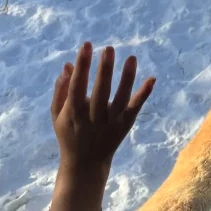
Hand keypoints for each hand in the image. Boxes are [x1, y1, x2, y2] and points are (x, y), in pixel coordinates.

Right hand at [50, 42, 154, 210]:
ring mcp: (110, 123)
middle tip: (109, 48)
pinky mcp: (124, 126)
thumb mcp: (57, 115)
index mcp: (74, 113)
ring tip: (132, 57)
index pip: (78, 85)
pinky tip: (152, 78)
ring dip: (127, 78)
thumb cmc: (69, 134)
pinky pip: (135, 108)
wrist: (84, 166)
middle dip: (104, 69)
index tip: (86, 45)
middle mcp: (93, 118)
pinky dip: (144, 94)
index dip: (82, 65)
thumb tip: (68, 65)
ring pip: (121, 98)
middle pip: (101, 91)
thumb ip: (61, 90)